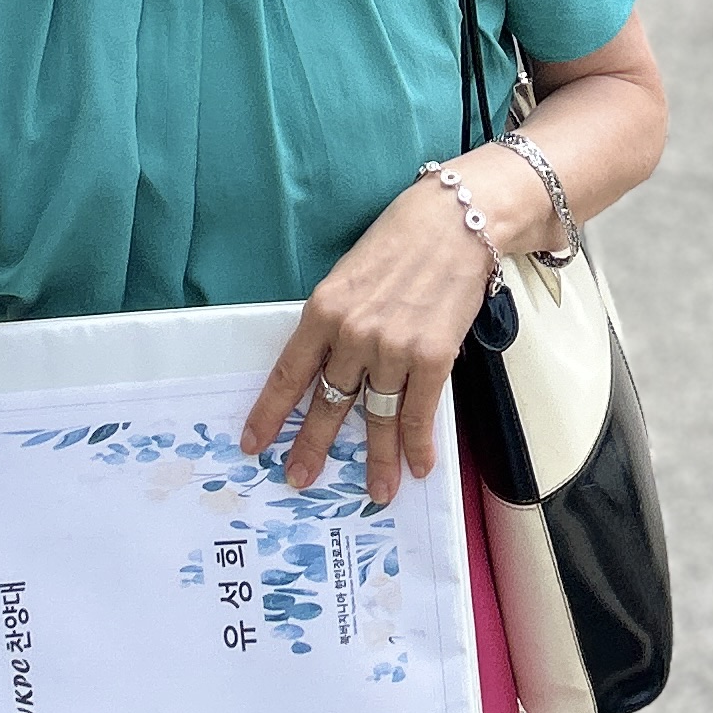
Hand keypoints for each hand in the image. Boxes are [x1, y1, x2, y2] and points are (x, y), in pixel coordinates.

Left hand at [241, 174, 495, 510]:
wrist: (457, 220)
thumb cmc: (402, 241)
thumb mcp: (349, 275)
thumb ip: (336, 321)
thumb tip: (331, 369)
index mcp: (323, 309)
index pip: (289, 373)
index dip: (270, 413)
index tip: (255, 445)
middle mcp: (353, 333)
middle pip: (329, 403)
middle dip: (313, 447)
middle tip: (299, 479)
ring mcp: (393, 347)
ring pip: (377, 415)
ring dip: (377, 460)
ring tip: (376, 492)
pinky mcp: (433, 355)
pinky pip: (419, 411)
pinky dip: (418, 443)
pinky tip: (418, 465)